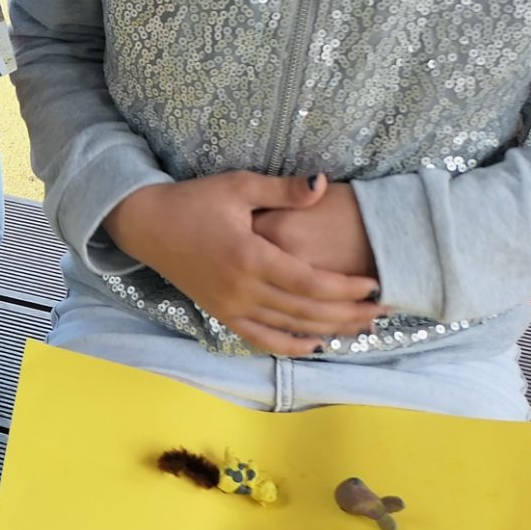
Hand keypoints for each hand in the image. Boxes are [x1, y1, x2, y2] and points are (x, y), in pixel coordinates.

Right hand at [102, 173, 381, 356]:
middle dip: (348, 313)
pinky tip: (316, 343)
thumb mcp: (239, 186)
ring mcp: (231, 306)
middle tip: (382, 310)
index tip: (373, 284)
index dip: (344, 287)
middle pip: (307, 311)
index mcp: (249, 257)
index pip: (308, 282)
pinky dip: (291, 345)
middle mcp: (241, 289)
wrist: (148, 225)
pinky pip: (262, 339)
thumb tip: (321, 183)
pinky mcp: (222, 314)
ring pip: (289, 329)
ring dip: (329, 330)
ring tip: (362, 327)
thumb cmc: (194, 200)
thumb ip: (282, 190)